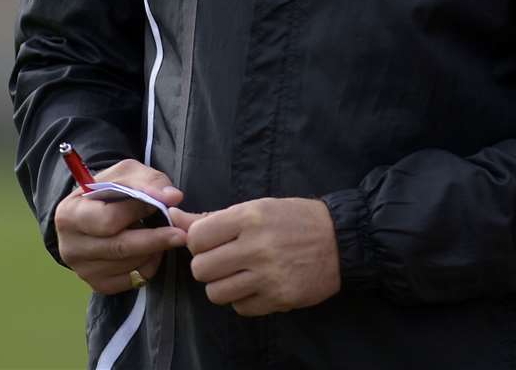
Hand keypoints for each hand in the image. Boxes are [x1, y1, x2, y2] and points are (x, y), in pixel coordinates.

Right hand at [55, 159, 186, 294]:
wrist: (94, 211)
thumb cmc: (110, 189)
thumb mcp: (126, 173)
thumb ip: (149, 181)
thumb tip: (173, 197)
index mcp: (69, 214)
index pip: (108, 219)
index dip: (138, 211)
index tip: (162, 203)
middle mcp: (70, 246)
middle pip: (119, 248)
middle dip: (154, 239)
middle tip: (181, 234)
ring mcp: (82, 269)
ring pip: (128, 265)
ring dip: (152, 251)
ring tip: (163, 235)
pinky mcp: (97, 283)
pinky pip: (131, 281)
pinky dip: (148, 266)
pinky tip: (152, 250)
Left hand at [173, 197, 340, 316]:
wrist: (340, 240)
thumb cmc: (294, 218)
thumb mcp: (256, 208)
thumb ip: (214, 217)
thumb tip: (174, 216)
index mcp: (249, 217)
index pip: (197, 238)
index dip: (198, 242)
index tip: (211, 241)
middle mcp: (256, 247)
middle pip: (200, 269)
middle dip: (207, 266)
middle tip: (224, 259)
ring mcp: (268, 277)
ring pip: (216, 293)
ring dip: (222, 285)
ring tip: (239, 274)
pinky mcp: (278, 300)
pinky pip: (240, 308)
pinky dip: (243, 300)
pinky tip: (257, 285)